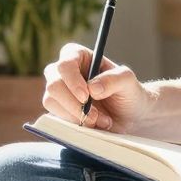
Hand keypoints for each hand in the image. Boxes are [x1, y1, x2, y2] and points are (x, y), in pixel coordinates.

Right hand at [42, 42, 156, 132]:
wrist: (129, 118)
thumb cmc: (128, 92)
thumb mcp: (128, 81)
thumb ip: (114, 79)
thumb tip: (92, 88)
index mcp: (78, 56)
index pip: (65, 63)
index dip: (72, 80)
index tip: (86, 97)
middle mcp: (64, 72)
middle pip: (53, 84)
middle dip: (74, 104)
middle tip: (95, 116)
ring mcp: (58, 92)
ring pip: (51, 101)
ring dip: (75, 115)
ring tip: (99, 120)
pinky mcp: (57, 110)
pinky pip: (55, 117)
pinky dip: (74, 124)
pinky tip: (92, 125)